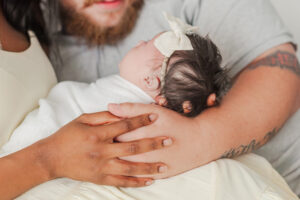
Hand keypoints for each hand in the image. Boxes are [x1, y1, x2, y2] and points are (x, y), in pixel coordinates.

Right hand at [37, 111, 172, 186]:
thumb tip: (119, 110)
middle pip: (132, 147)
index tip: (155, 116)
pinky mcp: (100, 178)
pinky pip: (121, 181)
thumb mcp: (82, 120)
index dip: (141, 120)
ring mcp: (102, 167)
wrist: (51, 158)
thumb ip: (102, 116)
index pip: (124, 125)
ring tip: (165, 166)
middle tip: (168, 140)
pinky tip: (149, 181)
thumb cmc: (67, 136)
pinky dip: (136, 182)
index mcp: (98, 134)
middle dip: (152, 143)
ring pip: (130, 167)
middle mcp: (102, 151)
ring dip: (149, 167)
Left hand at [108, 103, 210, 178]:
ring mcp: (152, 165)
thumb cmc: (176, 123)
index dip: (106, 134)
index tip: (99, 133)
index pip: (116, 135)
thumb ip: (131, 108)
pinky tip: (123, 172)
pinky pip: (140, 177)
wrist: (200, 141)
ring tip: (110, 157)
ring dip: (117, 162)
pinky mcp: (159, 174)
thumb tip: (110, 106)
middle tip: (100, 146)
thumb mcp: (155, 110)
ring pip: (127, 166)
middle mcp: (145, 151)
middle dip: (108, 148)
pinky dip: (131, 175)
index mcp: (141, 133)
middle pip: (119, 151)